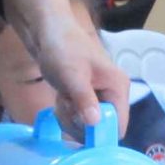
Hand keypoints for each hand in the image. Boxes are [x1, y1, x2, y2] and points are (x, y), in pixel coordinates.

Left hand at [2, 0, 131, 136]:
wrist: (44, 30)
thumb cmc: (62, 48)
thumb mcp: (72, 76)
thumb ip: (85, 100)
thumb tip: (96, 123)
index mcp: (117, 87)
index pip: (119, 125)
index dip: (101, 134)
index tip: (80, 135)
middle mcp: (112, 92)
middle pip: (102, 127)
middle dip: (81, 124)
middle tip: (66, 108)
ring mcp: (97, 94)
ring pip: (87, 123)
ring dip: (70, 117)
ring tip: (61, 99)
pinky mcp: (83, 94)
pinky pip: (78, 115)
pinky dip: (67, 111)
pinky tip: (59, 99)